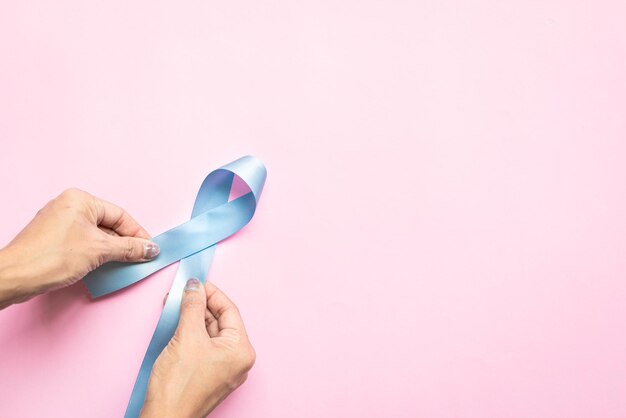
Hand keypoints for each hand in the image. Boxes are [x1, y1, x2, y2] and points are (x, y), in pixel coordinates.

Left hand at [0, 188, 158, 308]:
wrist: (15, 277)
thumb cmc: (50, 257)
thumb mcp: (100, 250)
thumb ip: (129, 248)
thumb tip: (149, 248)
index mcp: (80, 199)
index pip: (120, 215)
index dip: (137, 233)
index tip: (149, 248)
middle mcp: (68, 205)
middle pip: (108, 224)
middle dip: (124, 243)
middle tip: (139, 258)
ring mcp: (59, 222)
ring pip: (96, 235)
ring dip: (110, 250)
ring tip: (122, 264)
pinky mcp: (53, 238)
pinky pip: (83, 242)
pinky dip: (95, 253)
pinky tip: (102, 266)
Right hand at [140, 279, 255, 417]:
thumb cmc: (178, 386)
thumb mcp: (187, 336)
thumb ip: (193, 306)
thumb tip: (194, 286)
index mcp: (241, 350)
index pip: (230, 310)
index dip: (212, 293)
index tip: (196, 283)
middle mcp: (238, 360)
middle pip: (221, 321)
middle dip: (201, 306)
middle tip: (183, 293)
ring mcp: (224, 370)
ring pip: (211, 334)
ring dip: (194, 319)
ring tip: (177, 306)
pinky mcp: (209, 376)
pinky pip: (204, 347)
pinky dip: (192, 334)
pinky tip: (178, 325)